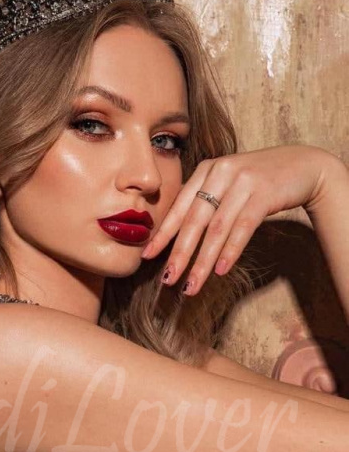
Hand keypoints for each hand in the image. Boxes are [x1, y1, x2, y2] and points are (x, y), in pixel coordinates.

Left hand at [141, 144, 332, 295]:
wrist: (302, 166)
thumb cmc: (259, 180)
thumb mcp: (227, 182)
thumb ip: (205, 200)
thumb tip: (178, 235)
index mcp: (205, 170)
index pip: (179, 207)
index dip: (163, 234)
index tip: (147, 256)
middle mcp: (220, 172)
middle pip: (194, 220)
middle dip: (179, 253)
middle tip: (168, 279)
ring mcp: (242, 181)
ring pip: (216, 229)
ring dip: (202, 261)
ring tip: (192, 285)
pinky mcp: (264, 193)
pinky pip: (242, 228)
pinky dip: (230, 251)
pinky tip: (220, 270)